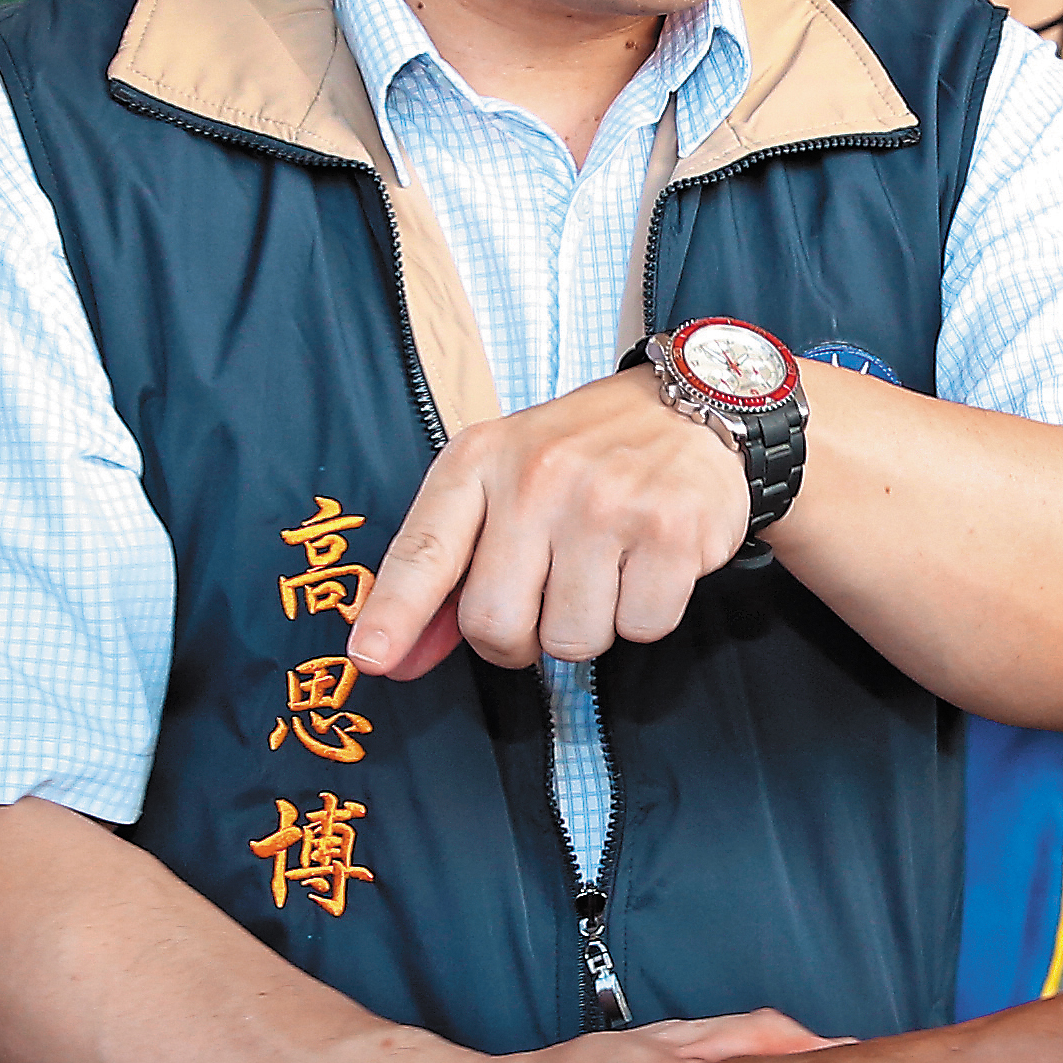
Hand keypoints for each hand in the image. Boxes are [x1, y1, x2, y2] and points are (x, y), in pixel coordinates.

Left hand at [350, 369, 747, 680]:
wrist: (693, 404)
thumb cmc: (582, 455)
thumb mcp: (503, 482)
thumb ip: (449, 570)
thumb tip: (396, 658)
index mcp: (481, 460)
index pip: (424, 550)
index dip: (394, 614)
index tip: (369, 659)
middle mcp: (538, 477)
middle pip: (495, 623)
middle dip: (516, 641)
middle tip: (543, 604)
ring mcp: (607, 503)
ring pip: (572, 640)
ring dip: (589, 627)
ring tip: (605, 569)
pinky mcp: (671, 531)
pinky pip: (641, 629)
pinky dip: (645, 615)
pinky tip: (648, 564)